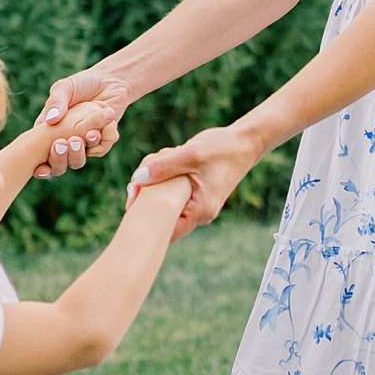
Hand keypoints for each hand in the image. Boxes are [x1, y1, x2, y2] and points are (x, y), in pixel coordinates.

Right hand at [33, 75, 129, 178]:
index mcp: (50, 128)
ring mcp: (83, 143)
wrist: (110, 82)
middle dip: (59, 159)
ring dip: (80, 152)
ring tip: (90, 134)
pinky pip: (100, 149)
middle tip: (63, 144)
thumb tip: (51, 120)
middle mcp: (65, 139)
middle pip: (58, 162)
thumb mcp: (65, 88)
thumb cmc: (82, 83)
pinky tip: (106, 125)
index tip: (41, 167)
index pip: (39, 150)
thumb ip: (57, 102)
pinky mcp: (100, 142)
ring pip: (78, 160)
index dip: (38, 163)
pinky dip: (104, 139)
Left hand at [128, 126, 261, 236]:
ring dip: (156, 187)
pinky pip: (173, 195)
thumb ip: (163, 167)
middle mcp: (200, 214)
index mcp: (199, 211)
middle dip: (148, 199)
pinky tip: (168, 161)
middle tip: (138, 181)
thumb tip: (137, 179)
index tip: (130, 203)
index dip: (145, 221)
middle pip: (163, 218)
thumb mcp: (190, 154)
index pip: (166, 231)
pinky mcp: (196, 196)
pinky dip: (166, 181)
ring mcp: (198, 206)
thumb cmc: (221, 149)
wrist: (244, 143)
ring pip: (166, 204)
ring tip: (159, 163)